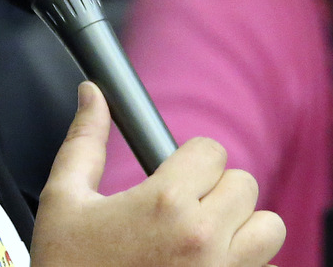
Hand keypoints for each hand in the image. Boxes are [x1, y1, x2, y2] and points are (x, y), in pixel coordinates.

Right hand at [29, 82, 284, 266]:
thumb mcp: (63, 202)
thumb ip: (84, 141)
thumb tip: (93, 92)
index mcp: (165, 203)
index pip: (212, 151)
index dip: (189, 161)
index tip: (170, 180)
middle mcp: (203, 239)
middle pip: (244, 184)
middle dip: (214, 193)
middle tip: (181, 214)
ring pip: (269, 229)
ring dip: (243, 229)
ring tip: (205, 240)